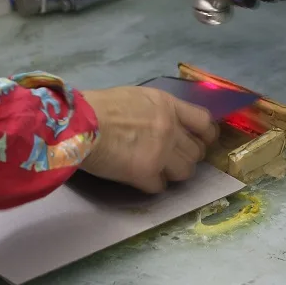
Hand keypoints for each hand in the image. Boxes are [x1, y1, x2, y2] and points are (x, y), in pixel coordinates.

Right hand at [80, 86, 219, 192]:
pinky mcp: (146, 173)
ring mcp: (161, 152)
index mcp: (167, 105)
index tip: (202, 141)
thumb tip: (161, 123)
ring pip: (186, 172)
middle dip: (187, 156)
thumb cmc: (98, 106)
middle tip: (172, 159)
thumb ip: (156, 111)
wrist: (79, 123)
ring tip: (157, 170)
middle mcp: (170, 128)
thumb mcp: (135, 97)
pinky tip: (139, 178)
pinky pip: (161, 187)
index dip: (207, 135)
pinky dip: (151, 184)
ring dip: (173, 173)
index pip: (204, 122)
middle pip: (197, 151)